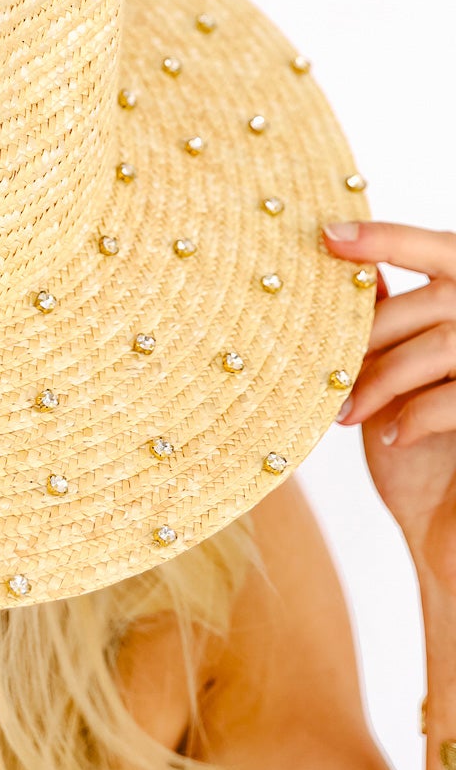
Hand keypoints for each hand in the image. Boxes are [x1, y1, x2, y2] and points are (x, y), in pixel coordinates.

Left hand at [323, 220, 455, 587]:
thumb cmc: (429, 455)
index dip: (390, 238)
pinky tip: (394, 437)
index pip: (443, 249)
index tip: (329, 235)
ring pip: (442, 347)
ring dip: (383, 378)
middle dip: (373, 332)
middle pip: (436, 301)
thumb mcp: (406, 381)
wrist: (453, 534)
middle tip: (327, 368)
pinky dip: (417, 414)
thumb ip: (397, 327)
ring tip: (346, 413)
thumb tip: (356, 275)